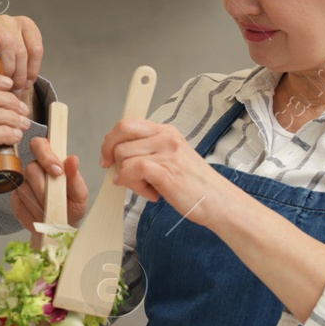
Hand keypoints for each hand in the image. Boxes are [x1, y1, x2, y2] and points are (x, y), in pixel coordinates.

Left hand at [0, 14, 42, 107]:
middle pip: (5, 40)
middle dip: (8, 68)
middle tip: (7, 87)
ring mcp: (10, 21)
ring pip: (21, 48)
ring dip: (21, 73)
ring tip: (17, 89)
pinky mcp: (27, 26)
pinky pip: (36, 49)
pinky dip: (33, 68)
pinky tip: (28, 81)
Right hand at [10, 136, 89, 229]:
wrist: (61, 226)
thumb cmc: (72, 205)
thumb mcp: (79, 193)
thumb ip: (75, 177)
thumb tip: (72, 159)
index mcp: (50, 160)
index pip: (39, 145)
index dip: (45, 156)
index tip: (57, 172)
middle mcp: (33, 168)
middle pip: (31, 169)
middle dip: (44, 188)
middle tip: (56, 201)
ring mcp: (22, 184)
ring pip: (25, 190)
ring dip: (40, 205)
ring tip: (52, 213)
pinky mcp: (15, 200)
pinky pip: (19, 206)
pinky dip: (33, 215)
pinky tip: (42, 218)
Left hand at [100, 119, 220, 224]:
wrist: (219, 202)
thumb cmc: (194, 184)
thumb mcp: (172, 157)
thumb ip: (149, 151)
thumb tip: (117, 155)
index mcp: (167, 132)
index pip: (127, 124)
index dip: (111, 139)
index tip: (106, 156)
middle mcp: (166, 138)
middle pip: (120, 138)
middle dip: (112, 157)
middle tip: (120, 174)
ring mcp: (167, 153)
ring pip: (124, 157)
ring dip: (128, 178)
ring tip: (148, 188)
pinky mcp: (166, 172)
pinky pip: (131, 170)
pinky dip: (130, 183)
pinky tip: (147, 193)